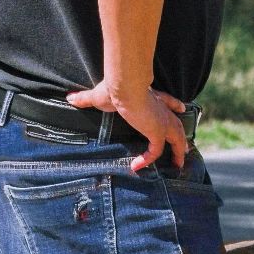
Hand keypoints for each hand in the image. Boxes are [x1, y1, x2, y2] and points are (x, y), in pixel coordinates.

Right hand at [65, 82, 186, 172]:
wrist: (123, 87)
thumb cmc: (113, 88)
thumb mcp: (98, 95)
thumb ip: (85, 98)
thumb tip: (69, 97)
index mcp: (153, 98)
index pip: (168, 101)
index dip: (174, 105)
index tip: (181, 108)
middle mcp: (162, 110)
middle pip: (177, 124)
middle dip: (181, 137)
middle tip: (184, 150)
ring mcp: (162, 122)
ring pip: (176, 139)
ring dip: (178, 153)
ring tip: (177, 166)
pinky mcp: (157, 133)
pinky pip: (157, 151)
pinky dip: (148, 160)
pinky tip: (137, 166)